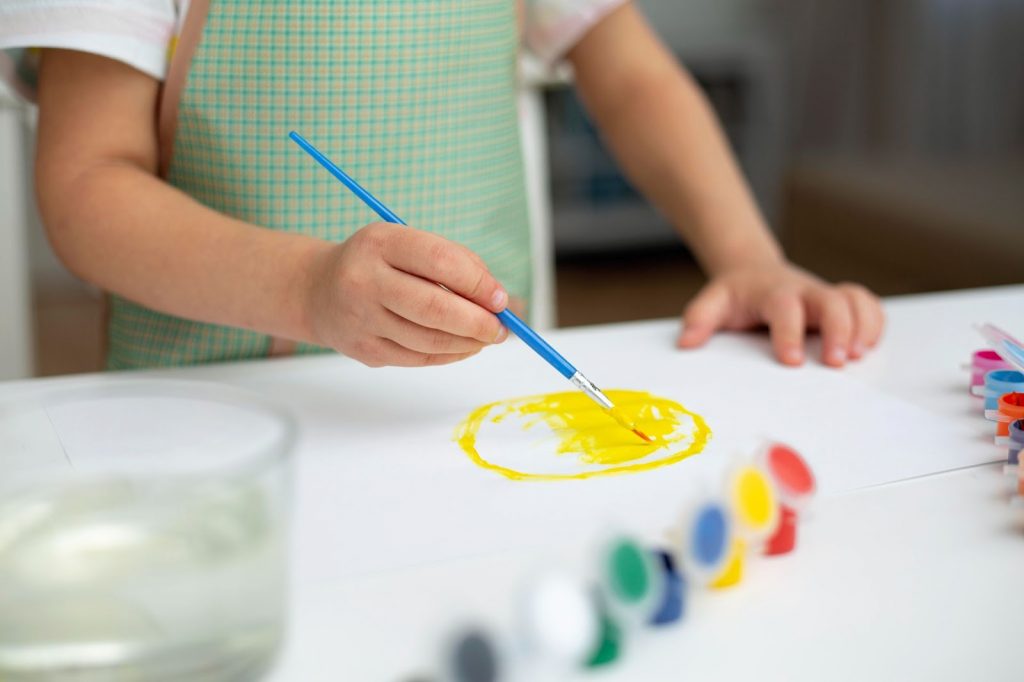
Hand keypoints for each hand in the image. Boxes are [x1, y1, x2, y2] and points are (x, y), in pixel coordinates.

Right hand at [304, 222, 508, 366]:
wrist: (318, 291)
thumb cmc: (377, 263)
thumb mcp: (407, 243)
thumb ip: (454, 262)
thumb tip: (498, 299)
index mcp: (380, 242)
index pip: (440, 261)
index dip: (478, 283)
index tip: (500, 299)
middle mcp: (364, 280)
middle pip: (435, 308)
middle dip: (478, 322)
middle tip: (501, 328)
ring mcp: (361, 319)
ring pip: (429, 340)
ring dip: (468, 343)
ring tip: (486, 337)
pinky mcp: (364, 350)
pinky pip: (418, 358)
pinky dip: (449, 355)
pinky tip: (463, 346)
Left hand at [676, 262, 883, 366]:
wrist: (754, 272)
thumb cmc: (736, 294)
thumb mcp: (712, 302)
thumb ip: (700, 319)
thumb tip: (687, 342)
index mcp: (773, 292)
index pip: (784, 307)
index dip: (789, 332)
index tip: (791, 361)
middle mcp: (805, 292)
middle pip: (832, 301)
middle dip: (840, 330)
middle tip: (838, 362)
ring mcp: (826, 296)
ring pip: (856, 300)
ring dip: (864, 326)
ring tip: (859, 355)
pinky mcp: (842, 304)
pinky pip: (868, 306)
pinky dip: (875, 324)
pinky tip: (868, 347)